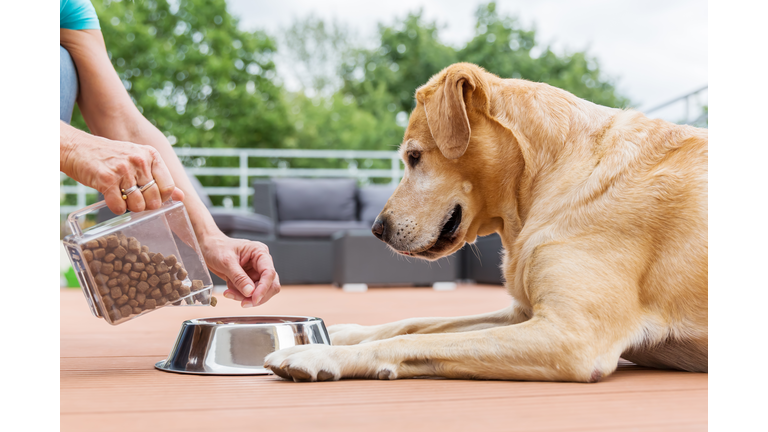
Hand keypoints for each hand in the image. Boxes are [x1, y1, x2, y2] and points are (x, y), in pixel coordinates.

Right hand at [61, 123, 183, 213]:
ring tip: (122, 197)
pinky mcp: (106, 179)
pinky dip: (116, 209)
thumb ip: (159, 178)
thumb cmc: (110, 158)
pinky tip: (112, 199)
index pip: (168, 186)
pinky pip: (119, 207)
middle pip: (154, 199)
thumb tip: (181, 196)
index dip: (161, 198)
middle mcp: (139, 160)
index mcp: (151, 155)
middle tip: (133, 199)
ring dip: (130, 208)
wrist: (77, 148)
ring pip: (138, 205)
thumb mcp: (138, 161)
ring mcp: (123, 169)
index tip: (150, 197)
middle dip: (145, 205)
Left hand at [200, 234, 280, 307]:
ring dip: (245, 297)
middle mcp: (261, 263)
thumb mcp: (226, 262)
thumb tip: (250, 292)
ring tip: (229, 293)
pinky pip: (249, 293)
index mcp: (260, 252)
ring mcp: (256, 272)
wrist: (208, 248)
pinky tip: (229, 290)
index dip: (264, 288)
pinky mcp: (249, 280)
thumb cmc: (217, 247)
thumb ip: (239, 277)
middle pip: (270, 285)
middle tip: (244, 303)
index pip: (269, 273)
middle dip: (257, 296)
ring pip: (259, 292)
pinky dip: (239, 295)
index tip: (255, 299)